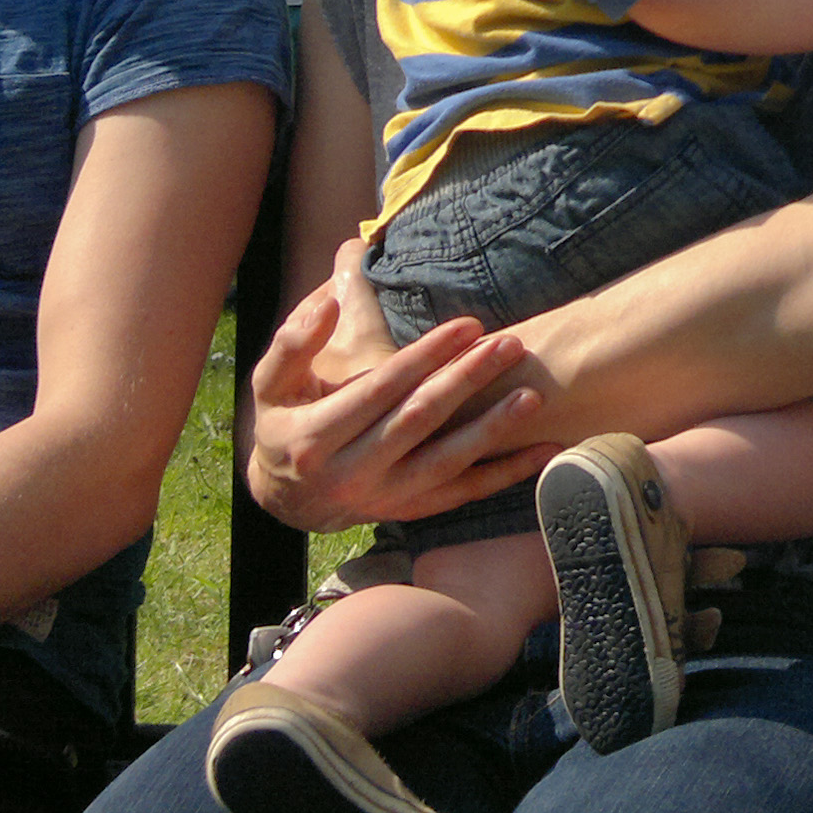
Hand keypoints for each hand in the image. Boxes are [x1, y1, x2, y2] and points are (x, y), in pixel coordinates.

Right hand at [242, 242, 552, 532]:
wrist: (286, 498)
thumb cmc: (283, 422)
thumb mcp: (270, 383)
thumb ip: (294, 343)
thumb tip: (327, 301)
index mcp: (316, 437)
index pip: (382, 389)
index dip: (426, 356)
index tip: (467, 325)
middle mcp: (352, 474)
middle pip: (421, 422)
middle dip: (468, 381)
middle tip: (509, 345)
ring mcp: (385, 498)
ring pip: (447, 463)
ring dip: (493, 429)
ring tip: (531, 395)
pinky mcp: (411, 510)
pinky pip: (464, 494)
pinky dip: (505, 475)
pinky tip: (542, 450)